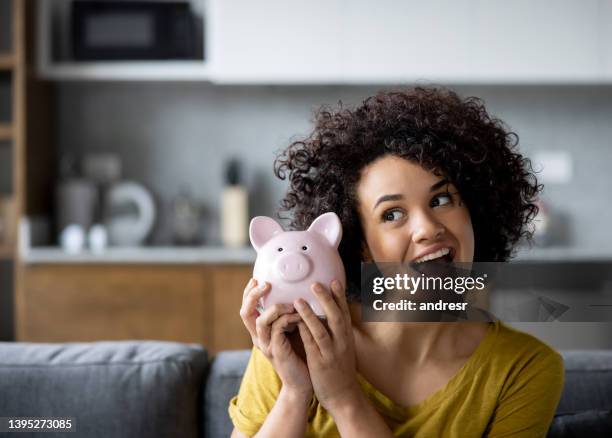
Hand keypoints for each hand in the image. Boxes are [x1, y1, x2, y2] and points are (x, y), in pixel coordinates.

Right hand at [239, 278, 312, 398]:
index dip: (248, 293)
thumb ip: (287, 314)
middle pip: (245, 312)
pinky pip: (277, 330)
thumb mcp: (291, 329)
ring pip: (261, 321)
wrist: (303, 382)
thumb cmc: (299, 353)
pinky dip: (287, 319)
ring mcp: (266, 345)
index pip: (246, 308)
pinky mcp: (276, 352)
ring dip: (275, 308)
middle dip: (253, 295)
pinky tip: (298, 316)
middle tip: (266, 284)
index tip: (256, 278)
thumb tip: (294, 291)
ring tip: (290, 304)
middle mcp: (258, 338)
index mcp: (259, 331)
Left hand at [295, 280, 360, 412]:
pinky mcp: (320, 363)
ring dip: (310, 313)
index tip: (335, 280)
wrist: (343, 396)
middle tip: (316, 283)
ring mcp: (331, 352)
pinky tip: (295, 322)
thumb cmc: (340, 370)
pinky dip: (304, 332)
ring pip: (322, 329)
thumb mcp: (345, 348)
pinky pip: (311, 345)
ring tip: (299, 299)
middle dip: (326, 299)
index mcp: (347, 337)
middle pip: (336, 316)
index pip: (344, 312)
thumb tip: (334, 314)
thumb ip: (339, 331)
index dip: (340, 296)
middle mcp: (342, 342)